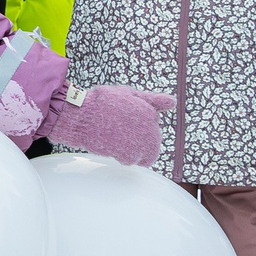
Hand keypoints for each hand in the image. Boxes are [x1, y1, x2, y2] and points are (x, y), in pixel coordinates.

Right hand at [40, 84, 175, 167]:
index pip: (152, 123)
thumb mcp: (129, 94)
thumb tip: (173, 101)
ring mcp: (140, 143)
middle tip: (119, 130)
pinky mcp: (129, 155)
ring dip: (133, 149)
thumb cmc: (103, 102)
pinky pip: (132, 160)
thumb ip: (153, 100)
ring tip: (116, 138)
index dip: (138, 122)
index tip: (125, 121)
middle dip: (139, 138)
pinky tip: (112, 145)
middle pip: (152, 142)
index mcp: (149, 111)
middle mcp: (150, 128)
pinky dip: (123, 155)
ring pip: (145, 154)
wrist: (82, 116)